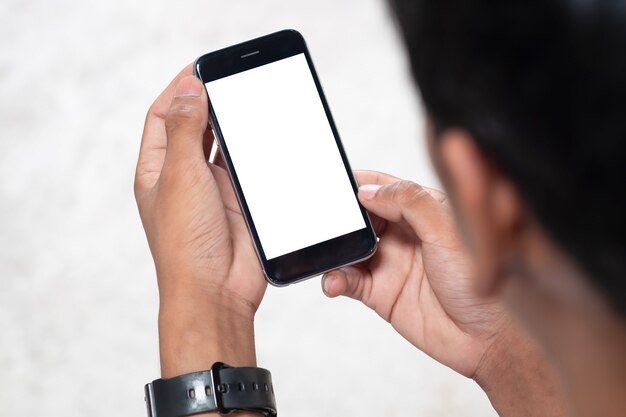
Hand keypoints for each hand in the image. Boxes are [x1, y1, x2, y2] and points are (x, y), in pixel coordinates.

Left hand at [135, 65, 265, 375]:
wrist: (216, 291)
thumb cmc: (186, 244)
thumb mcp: (179, 176)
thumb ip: (184, 129)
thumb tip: (189, 88)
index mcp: (157, 170)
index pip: (162, 116)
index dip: (178, 89)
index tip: (201, 69)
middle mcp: (183, 177)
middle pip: (194, 126)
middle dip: (208, 103)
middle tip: (230, 81)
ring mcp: (213, 189)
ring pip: (223, 145)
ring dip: (233, 125)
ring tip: (247, 102)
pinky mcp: (240, 201)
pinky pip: (248, 167)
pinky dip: (254, 150)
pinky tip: (263, 136)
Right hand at [323, 171, 565, 415]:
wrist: (489, 339)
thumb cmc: (483, 282)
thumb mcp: (448, 231)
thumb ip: (409, 203)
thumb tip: (369, 191)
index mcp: (424, 211)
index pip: (385, 188)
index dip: (360, 184)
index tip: (335, 183)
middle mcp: (405, 234)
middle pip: (361, 217)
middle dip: (340, 217)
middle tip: (322, 221)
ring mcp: (392, 263)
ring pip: (350, 249)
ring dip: (334, 250)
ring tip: (325, 253)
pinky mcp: (382, 293)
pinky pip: (349, 281)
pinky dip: (335, 279)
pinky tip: (334, 280)